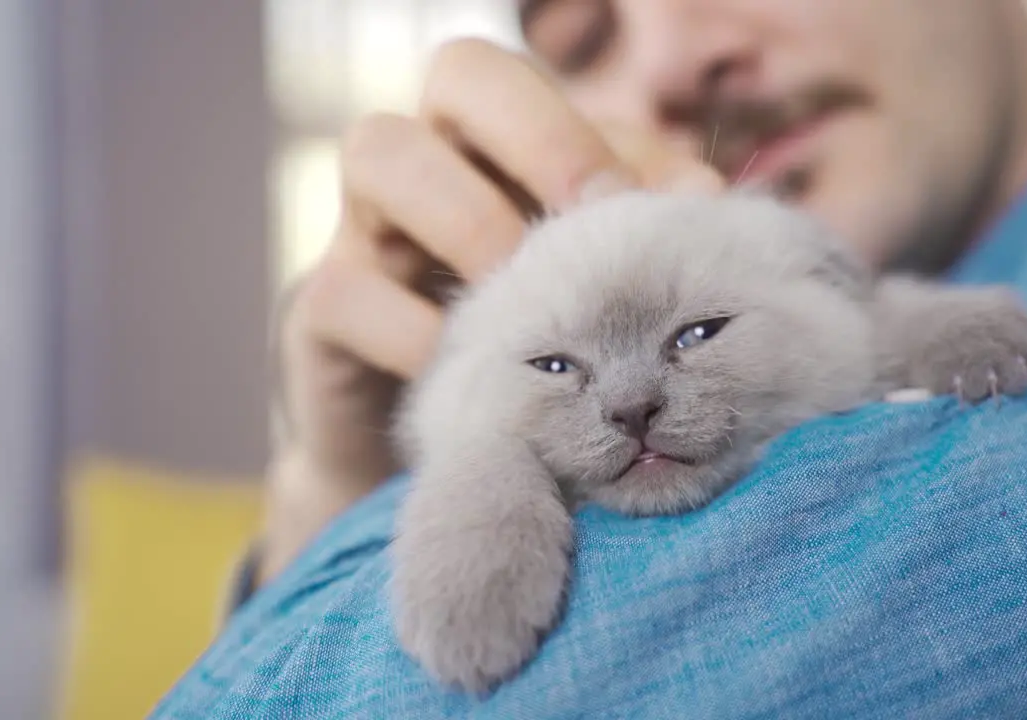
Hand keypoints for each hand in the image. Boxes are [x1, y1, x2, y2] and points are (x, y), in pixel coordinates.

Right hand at [258, 38, 722, 583]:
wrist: (450, 453)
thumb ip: (638, 234)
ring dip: (470, 218)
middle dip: (537, 136)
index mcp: (497, 143)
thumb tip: (706, 201)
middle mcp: (430, 160)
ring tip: (525, 297)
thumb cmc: (534, 349)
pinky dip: (417, 334)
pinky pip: (345, 293)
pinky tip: (475, 373)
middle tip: (585, 223)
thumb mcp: (591, 284)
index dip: (582, 132)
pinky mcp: (320, 314)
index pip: (532, 79)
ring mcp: (362, 231)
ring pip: (378, 149)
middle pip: (458, 70)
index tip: (638, 217)